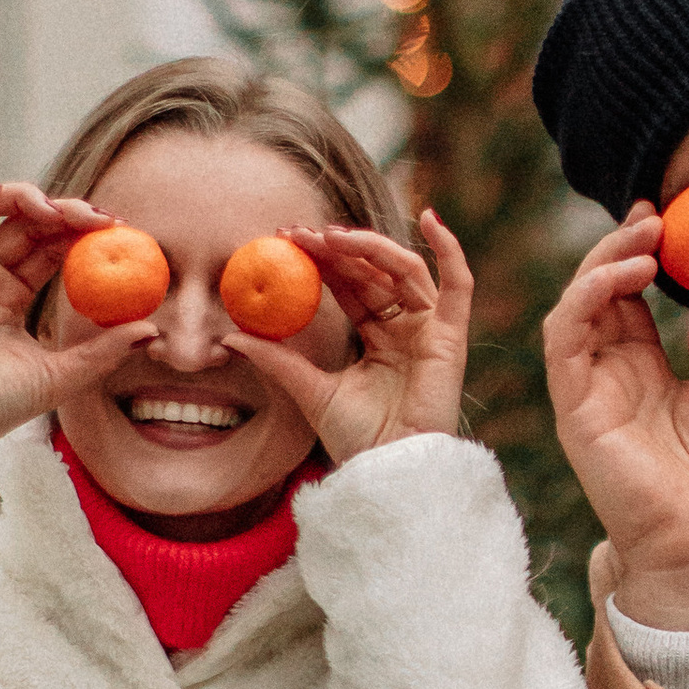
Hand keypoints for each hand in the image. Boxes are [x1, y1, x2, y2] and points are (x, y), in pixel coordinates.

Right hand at [0, 176, 156, 468]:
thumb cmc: (0, 405)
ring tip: (48, 209)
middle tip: (93, 216)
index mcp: (12, 297)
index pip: (51, 246)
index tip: (116, 227)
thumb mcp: (64, 375)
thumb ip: (105, 351)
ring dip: (20, 193)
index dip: (81, 230)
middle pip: (24, 221)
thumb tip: (152, 330)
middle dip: (61, 209)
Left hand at [223, 215, 472, 465]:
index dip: (321, 260)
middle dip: (338, 248)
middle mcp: (406, 329)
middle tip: (300, 233)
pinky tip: (432, 217)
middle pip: (374, 273)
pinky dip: (450, 249)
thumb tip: (229, 337)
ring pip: (404, 270)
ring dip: (370, 246)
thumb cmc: (355, 440)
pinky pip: (459, 284)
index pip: (350, 286)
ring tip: (332, 236)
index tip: (285, 240)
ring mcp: (430, 330)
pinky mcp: (451, 336)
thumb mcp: (309, 390)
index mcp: (377, 339)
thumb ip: (277, 360)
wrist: (387, 471)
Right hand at [542, 210, 688, 629]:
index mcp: (643, 367)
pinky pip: (564, 336)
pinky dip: (590, 295)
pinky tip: (631, 274)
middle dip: (624, 243)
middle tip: (660, 212)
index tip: (675, 214)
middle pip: (599, 288)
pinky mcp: (574, 405)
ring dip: (605, 260)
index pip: (633, 293)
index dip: (647, 250)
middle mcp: (609, 372)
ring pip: (575, 303)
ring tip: (649, 235)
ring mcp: (587, 388)